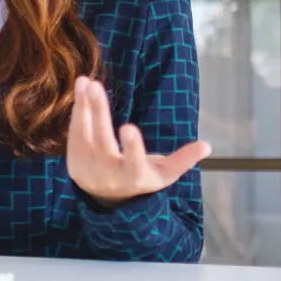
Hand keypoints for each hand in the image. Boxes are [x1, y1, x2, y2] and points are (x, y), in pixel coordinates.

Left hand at [66, 76, 210, 205]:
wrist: (107, 199)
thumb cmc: (141, 179)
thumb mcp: (164, 174)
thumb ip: (183, 159)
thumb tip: (207, 146)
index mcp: (134, 178)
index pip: (134, 162)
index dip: (132, 147)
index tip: (128, 127)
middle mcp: (107, 174)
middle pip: (102, 143)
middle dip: (99, 114)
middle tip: (97, 88)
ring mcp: (87, 168)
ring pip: (84, 134)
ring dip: (85, 106)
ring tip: (86, 81)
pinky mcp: (73, 159)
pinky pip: (75, 132)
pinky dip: (79, 110)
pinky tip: (82, 87)